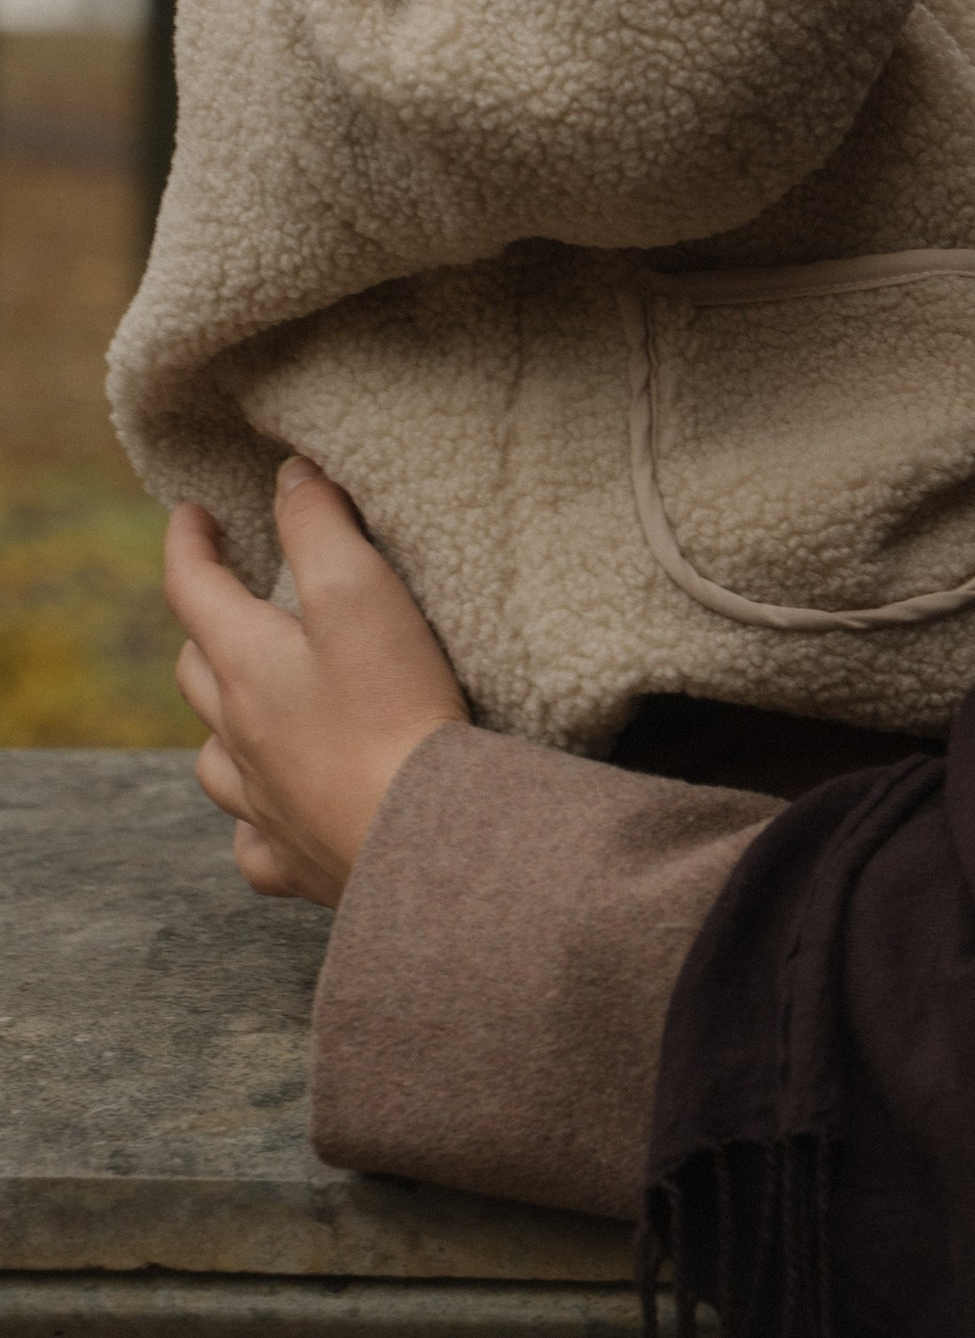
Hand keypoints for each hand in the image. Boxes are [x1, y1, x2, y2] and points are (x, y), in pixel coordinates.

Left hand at [165, 462, 468, 905]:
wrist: (426, 840)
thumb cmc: (396, 713)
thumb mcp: (361, 595)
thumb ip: (321, 528)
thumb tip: (291, 477)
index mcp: (247, 665)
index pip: (192, 587)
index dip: (187, 542)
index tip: (190, 513)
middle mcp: (240, 736)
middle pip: (197, 672)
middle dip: (205, 627)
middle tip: (228, 601)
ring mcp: (264, 804)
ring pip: (216, 760)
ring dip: (222, 725)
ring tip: (245, 710)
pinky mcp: (299, 860)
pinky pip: (255, 840)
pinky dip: (256, 818)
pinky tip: (275, 813)